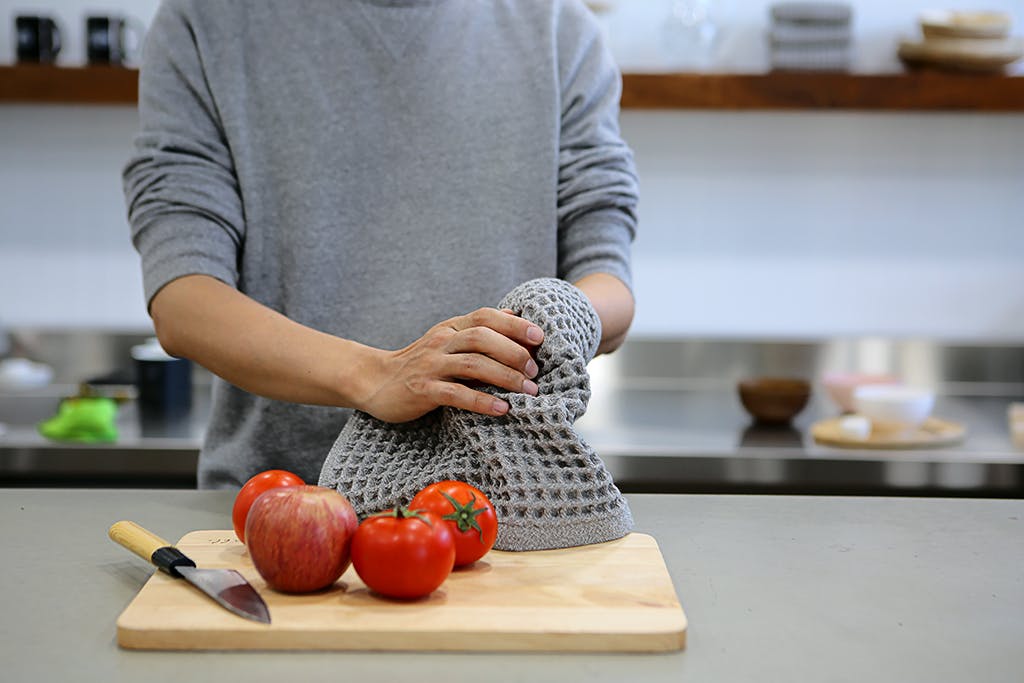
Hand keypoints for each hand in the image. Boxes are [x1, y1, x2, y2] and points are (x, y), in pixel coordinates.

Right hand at [360, 308, 544, 421]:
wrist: (375, 381)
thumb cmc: (420, 363)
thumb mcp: (448, 339)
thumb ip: (478, 329)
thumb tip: (515, 314)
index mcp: (450, 327)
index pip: (485, 316)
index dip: (514, 324)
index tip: (539, 337)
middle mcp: (441, 341)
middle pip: (482, 338)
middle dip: (514, 352)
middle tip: (535, 371)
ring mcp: (431, 365)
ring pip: (473, 364)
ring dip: (505, 377)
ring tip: (528, 390)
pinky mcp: (422, 390)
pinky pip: (456, 394)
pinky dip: (482, 401)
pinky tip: (502, 409)